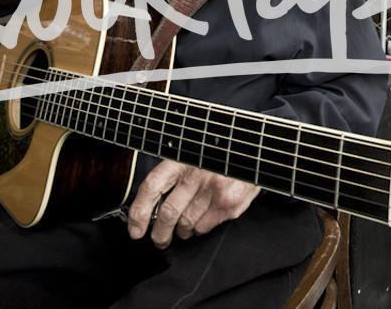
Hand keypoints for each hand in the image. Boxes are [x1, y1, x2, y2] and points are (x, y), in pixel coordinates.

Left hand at [127, 160, 259, 247]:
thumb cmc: (220, 152)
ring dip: (181, 231)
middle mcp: (197, 174)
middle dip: (159, 233)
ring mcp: (214, 191)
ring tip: (183, 229)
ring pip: (186, 224)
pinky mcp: (229, 204)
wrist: (255, 150)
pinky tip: (202, 221)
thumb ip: (176, 171)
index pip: (152, 188)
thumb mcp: (195, 152)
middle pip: (167, 213)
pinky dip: (200, 228)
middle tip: (159, 239)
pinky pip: (204, 227)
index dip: (139, 212)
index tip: (135, 229)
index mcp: (182, 158)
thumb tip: (153, 201)